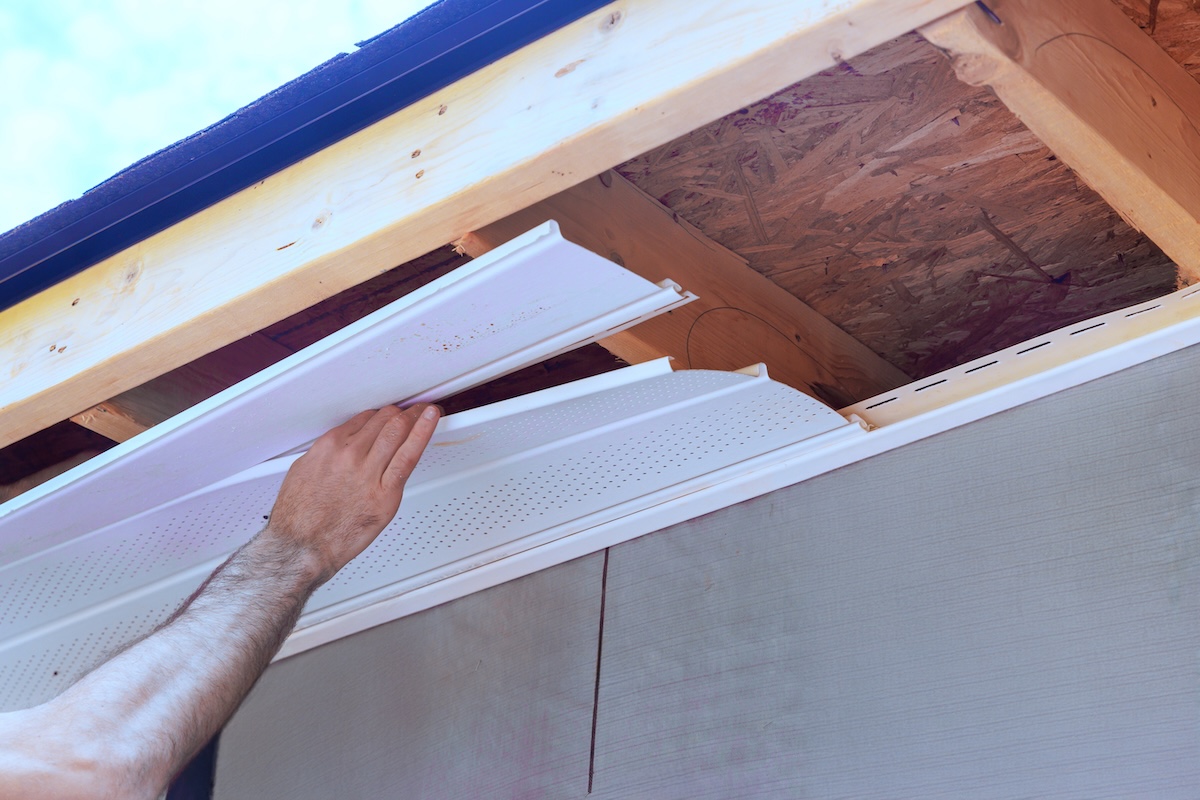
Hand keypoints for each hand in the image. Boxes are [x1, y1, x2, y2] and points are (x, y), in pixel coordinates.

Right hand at [264, 404, 439, 583]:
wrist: (301, 548)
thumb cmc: (299, 519)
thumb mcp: (303, 473)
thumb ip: (326, 457)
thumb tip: (339, 450)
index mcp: (328, 447)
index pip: (363, 419)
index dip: (380, 416)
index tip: (388, 416)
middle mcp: (349, 455)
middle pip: (384, 421)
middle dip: (401, 413)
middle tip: (412, 411)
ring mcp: (368, 472)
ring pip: (397, 431)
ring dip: (415, 417)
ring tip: (426, 412)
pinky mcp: (385, 493)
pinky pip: (408, 456)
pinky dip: (423, 433)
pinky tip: (431, 421)